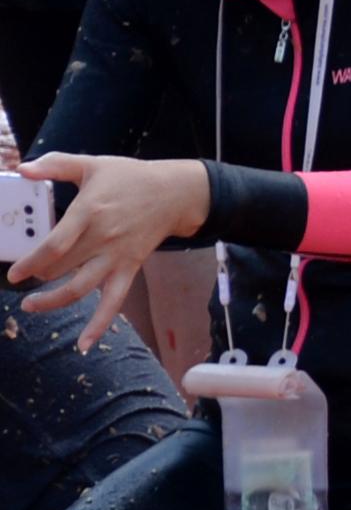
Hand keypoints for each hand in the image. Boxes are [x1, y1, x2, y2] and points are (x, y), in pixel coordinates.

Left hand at [8, 156, 210, 336]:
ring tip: (30, 305)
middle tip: (21, 280)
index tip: (15, 272)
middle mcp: (103, 238)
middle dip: (36, 278)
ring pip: (79, 289)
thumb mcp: (93, 165)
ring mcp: (116, 257)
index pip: (56, 245)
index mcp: (90, 211)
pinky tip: (83, 344)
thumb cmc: (130, 177)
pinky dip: (99, 326)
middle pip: (61, 269)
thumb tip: (22, 169)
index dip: (32, 262)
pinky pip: (113, 302)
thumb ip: (56, 164)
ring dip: (51, 302)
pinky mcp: (128, 268)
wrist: (175, 193)